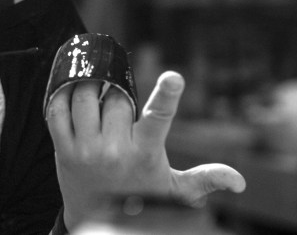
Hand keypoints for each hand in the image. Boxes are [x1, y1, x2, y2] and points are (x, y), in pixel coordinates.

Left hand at [46, 71, 245, 229]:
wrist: (97, 219)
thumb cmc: (142, 198)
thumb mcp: (174, 191)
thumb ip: (205, 179)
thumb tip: (239, 182)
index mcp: (145, 154)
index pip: (159, 120)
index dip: (167, 97)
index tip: (174, 77)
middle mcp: (115, 150)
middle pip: (117, 98)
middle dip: (118, 90)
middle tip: (118, 95)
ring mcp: (86, 150)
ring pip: (85, 97)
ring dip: (90, 84)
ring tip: (96, 85)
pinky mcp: (63, 149)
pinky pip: (57, 110)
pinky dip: (61, 93)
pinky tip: (69, 88)